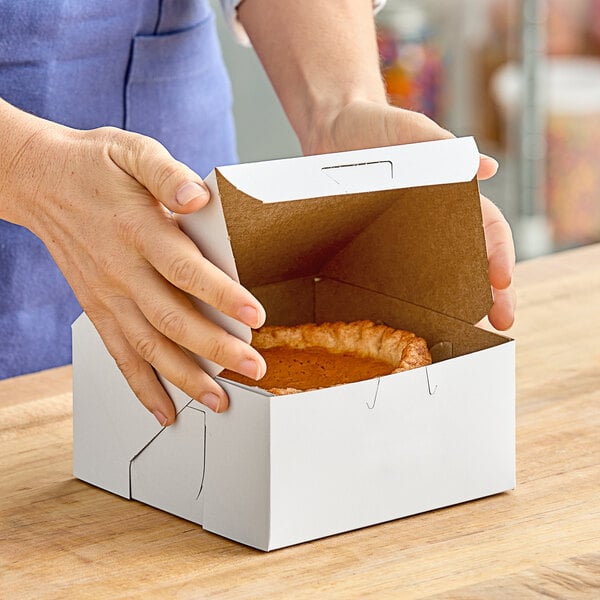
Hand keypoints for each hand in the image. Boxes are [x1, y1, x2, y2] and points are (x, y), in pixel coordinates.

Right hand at [4, 111, 266, 424]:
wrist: (38, 181)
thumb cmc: (93, 165)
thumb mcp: (132, 151)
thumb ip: (166, 173)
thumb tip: (197, 195)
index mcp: (136, 229)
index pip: (185, 269)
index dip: (221, 295)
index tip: (255, 317)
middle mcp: (121, 270)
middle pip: (172, 319)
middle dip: (216, 350)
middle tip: (254, 368)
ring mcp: (107, 295)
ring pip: (149, 347)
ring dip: (186, 378)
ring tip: (221, 400)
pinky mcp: (97, 309)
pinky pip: (120, 356)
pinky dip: (143, 388)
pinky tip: (166, 411)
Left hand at [304, 100, 515, 330]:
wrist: (331, 128)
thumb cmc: (374, 125)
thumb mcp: (407, 130)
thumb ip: (441, 145)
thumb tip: (486, 169)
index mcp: (450, 191)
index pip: (487, 227)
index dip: (500, 254)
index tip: (503, 281)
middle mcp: (433, 217)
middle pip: (471, 258)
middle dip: (492, 291)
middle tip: (501, 320)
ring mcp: (403, 232)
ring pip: (438, 271)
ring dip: (455, 300)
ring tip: (463, 327)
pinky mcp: (373, 241)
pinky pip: (394, 270)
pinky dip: (410, 294)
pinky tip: (414, 316)